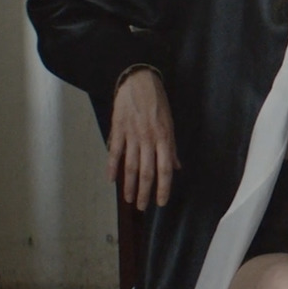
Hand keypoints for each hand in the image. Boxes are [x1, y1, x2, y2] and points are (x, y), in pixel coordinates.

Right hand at [108, 67, 179, 210]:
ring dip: (129, 185)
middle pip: (146, 172)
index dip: (163, 188)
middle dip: (145, 192)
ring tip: (128, 199)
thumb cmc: (158, 102)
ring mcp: (132, 135)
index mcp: (164, 138)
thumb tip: (176, 167)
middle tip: (142, 207)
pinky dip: (112, 167)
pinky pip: (115, 152)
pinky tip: (111, 180)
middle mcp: (148, 140)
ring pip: (130, 166)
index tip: (161, 202)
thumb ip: (171, 148)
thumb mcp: (170, 123)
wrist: (139, 81)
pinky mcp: (118, 130)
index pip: (164, 170)